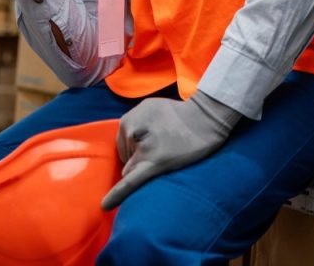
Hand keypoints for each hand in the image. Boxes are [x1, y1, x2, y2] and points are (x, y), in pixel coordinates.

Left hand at [101, 91, 242, 209]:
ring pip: (130, 170)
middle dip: (136, 158)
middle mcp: (132, 131)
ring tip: (166, 154)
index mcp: (129, 118)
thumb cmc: (181, 114)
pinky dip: (118, 194)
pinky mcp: (155, 162)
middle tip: (161, 150)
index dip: (135, 149)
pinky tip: (106, 205)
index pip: (122, 143)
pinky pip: (132, 181)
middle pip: (125, 157)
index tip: (149, 148)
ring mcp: (143, 147)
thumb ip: (135, 123)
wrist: (206, 118)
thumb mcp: (151, 108)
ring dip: (141, 168)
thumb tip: (126, 144)